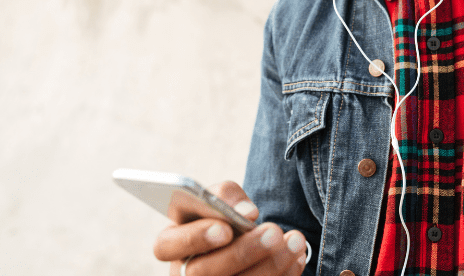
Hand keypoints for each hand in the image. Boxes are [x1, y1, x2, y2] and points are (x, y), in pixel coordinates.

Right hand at [153, 181, 307, 275]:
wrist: (244, 245)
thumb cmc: (227, 217)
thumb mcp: (222, 200)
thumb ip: (226, 195)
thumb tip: (246, 212)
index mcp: (173, 243)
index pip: (166, 245)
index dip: (194, 237)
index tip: (226, 228)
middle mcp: (184, 272)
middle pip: (204, 272)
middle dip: (243, 251)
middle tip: (274, 231)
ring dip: (270, 265)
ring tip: (295, 241)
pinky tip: (297, 257)